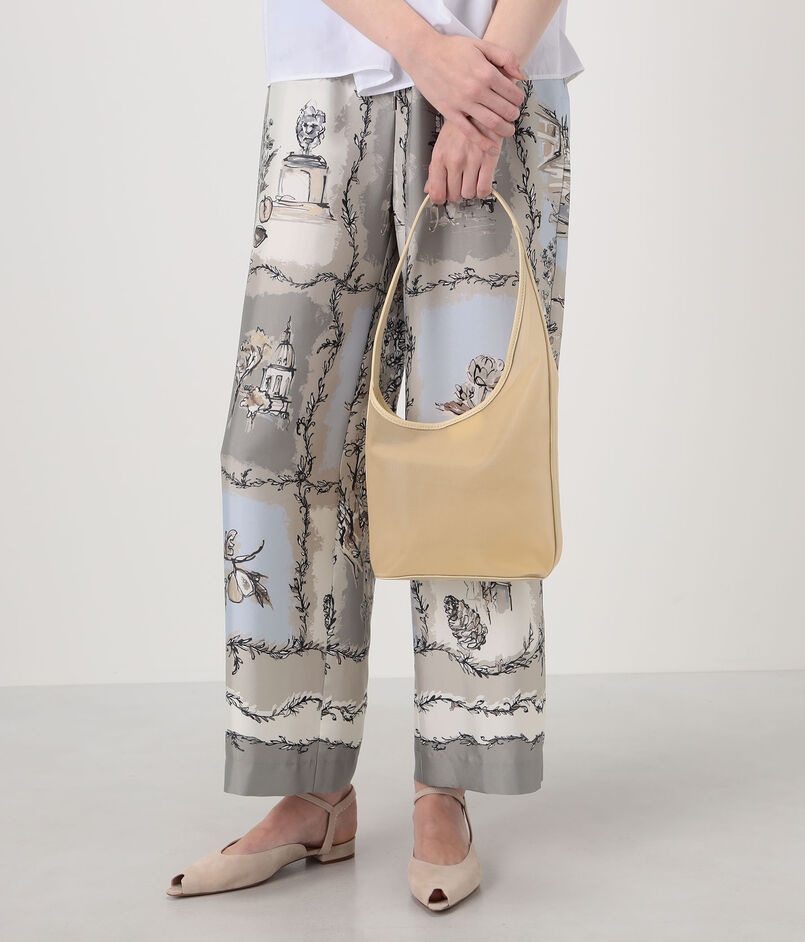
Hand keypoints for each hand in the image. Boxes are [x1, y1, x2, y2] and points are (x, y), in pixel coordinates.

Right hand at [399, 33, 524, 153]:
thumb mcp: (481, 45)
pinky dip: (483, 142)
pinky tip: (492, 147)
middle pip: (505, 111)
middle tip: (513, 116)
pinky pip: (469, 132)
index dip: (519, 99)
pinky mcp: (450, 112)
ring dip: (504, 130)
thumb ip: (505, 57)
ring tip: (508, 130)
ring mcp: (462, 103)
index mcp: (486, 72)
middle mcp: (476, 90)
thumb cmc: (452, 49)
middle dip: (513, 115)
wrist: (423, 53)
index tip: (518, 101)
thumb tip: (522, 75)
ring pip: (491, 123)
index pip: (512, 93)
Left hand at [424, 120, 501, 203]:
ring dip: (470, 190)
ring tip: (470, 179)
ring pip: (469, 194)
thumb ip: (435, 169)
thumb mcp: (441, 145)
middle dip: (456, 192)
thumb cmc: (460, 126)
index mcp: (440, 157)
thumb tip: (429, 189)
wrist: (479, 109)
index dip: (440, 198)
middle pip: (454, 195)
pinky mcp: (488, 161)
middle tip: (459, 183)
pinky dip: (482, 190)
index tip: (443, 196)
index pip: (436, 192)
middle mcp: (455, 160)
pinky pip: (484, 189)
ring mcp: (472, 161)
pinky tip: (481, 181)